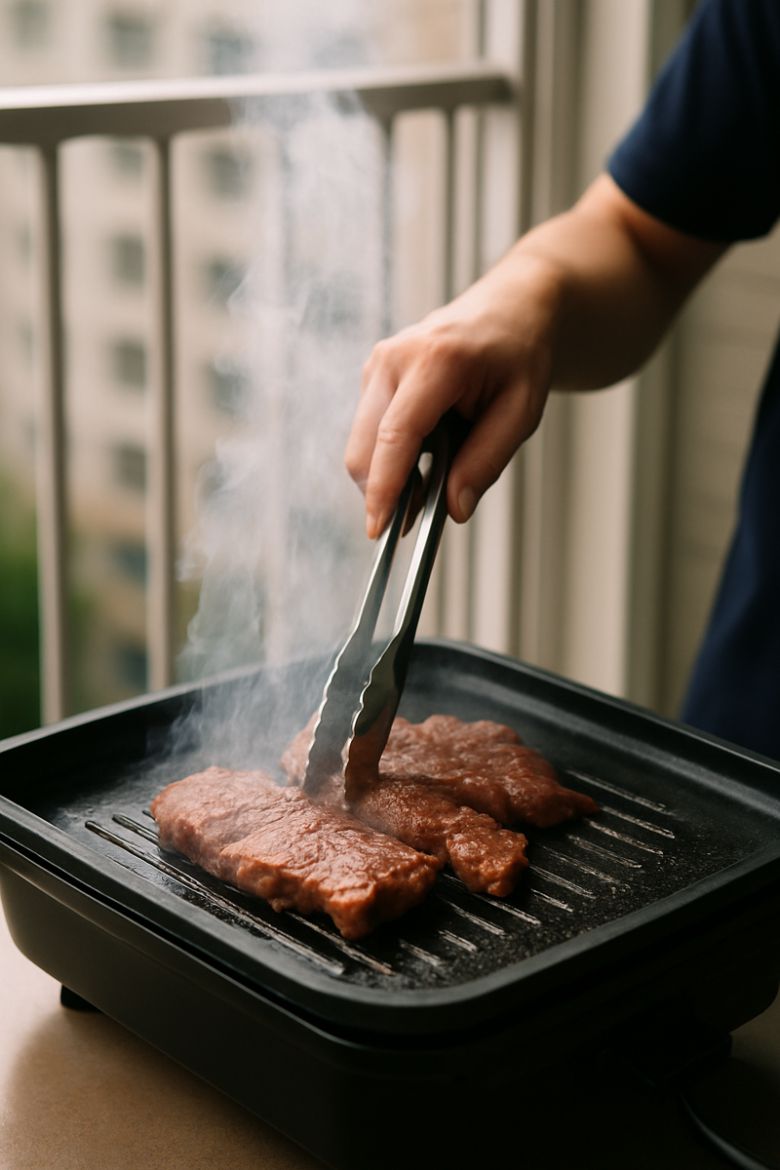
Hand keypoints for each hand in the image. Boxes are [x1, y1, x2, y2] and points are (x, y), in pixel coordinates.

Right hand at [345, 252, 562, 537]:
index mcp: (435, 360)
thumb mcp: (521, 412)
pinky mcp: (373, 374)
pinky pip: (368, 431)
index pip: (396, 437)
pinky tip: (424, 453)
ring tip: (430, 480)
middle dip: (381, 492)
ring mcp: (378, 363)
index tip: (379, 529)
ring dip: (387, 474)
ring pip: (361, 443)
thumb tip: (453, 510)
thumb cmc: (520, 356)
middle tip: (415, 519)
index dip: (385, 489)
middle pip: (365, 447)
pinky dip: (389, 455)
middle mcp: (395, 357)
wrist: (509, 308)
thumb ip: (486, 461)